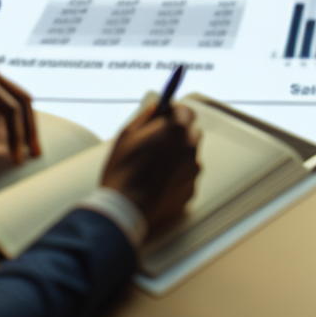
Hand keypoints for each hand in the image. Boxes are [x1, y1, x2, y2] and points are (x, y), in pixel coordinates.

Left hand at [0, 62, 39, 163]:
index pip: (10, 108)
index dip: (17, 134)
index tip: (17, 157)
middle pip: (22, 101)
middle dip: (30, 128)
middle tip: (34, 153)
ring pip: (18, 101)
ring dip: (25, 123)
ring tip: (28, 147)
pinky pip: (7, 102)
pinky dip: (13, 119)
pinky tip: (12, 137)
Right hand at [101, 103, 199, 236]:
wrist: (126, 209)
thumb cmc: (123, 171)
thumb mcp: (126, 136)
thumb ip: (145, 116)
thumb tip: (156, 107)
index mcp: (176, 130)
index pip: (186, 112)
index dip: (175, 114)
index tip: (165, 118)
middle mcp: (190, 147)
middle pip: (191, 133)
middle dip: (178, 135)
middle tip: (158, 143)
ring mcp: (193, 170)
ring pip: (189, 156)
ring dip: (178, 156)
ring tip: (154, 168)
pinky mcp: (191, 190)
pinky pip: (187, 177)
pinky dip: (178, 177)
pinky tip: (158, 183)